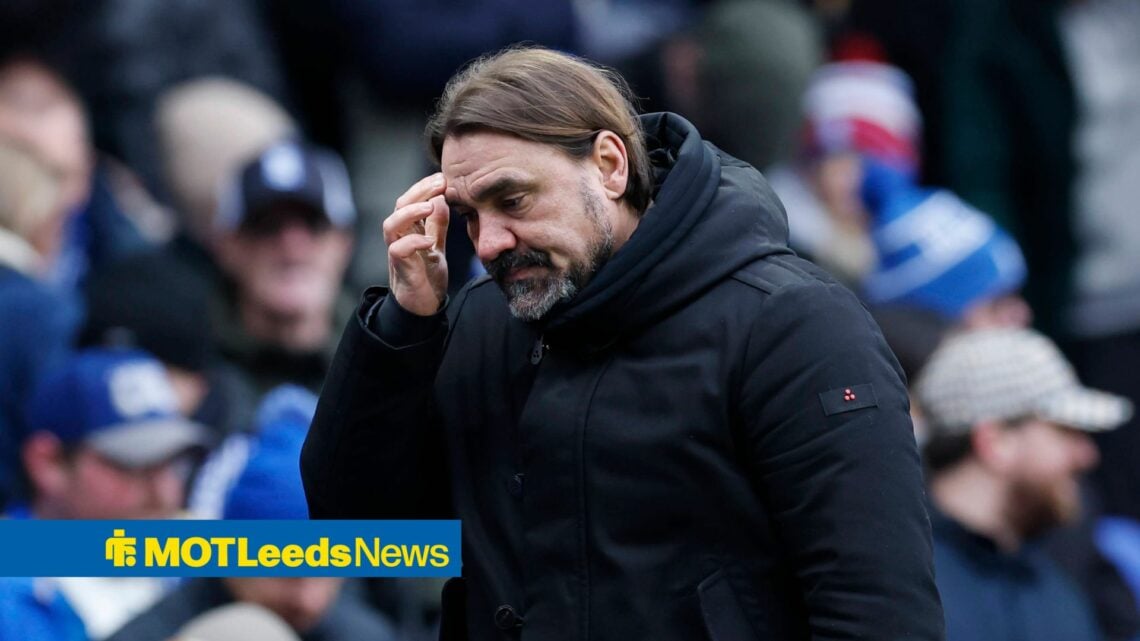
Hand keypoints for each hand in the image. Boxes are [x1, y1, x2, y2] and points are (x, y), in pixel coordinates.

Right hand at [383, 173, 449, 315]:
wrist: (423, 306)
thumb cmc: (426, 275)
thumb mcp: (437, 245)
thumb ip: (438, 224)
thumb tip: (442, 198)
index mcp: (409, 229)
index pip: (410, 200)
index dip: (424, 187)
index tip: (443, 178)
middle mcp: (399, 237)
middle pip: (399, 206)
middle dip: (419, 191)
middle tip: (440, 182)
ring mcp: (397, 252)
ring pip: (391, 225)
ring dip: (411, 212)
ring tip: (431, 205)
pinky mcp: (401, 268)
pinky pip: (398, 250)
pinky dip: (413, 242)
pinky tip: (429, 240)